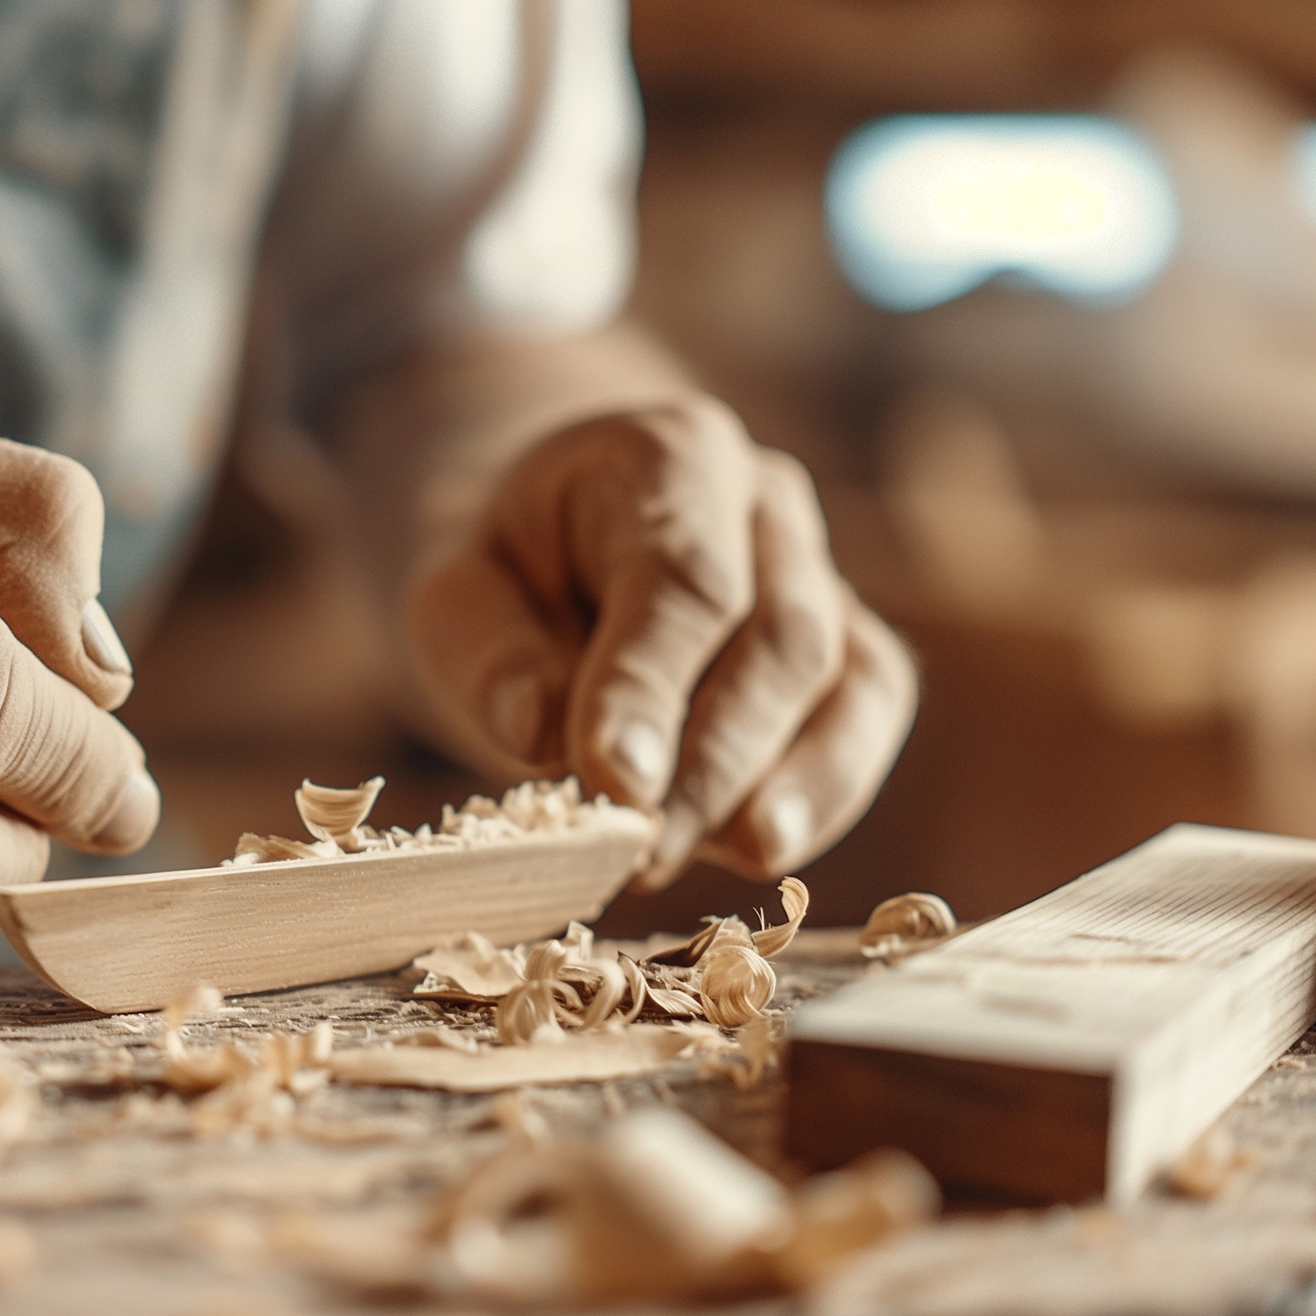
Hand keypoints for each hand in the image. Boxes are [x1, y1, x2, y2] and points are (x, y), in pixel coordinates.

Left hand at [405, 396, 914, 885]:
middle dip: (714, 762)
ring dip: (787, 788)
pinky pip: (863, 716)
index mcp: (667, 456)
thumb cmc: (503, 569)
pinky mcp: (847, 644)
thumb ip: (483, 646)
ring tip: (715, 859)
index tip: (612, 784)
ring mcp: (820, 573)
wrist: (551, 542)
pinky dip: (825, 793)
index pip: (681, 581)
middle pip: (779, 638)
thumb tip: (535, 730)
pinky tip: (764, 848)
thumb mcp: (451, 583)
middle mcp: (765, 505)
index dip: (650, 689)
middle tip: (643, 851)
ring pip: (847, 680)